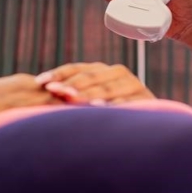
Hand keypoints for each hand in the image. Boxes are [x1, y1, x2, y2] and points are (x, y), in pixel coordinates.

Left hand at [36, 62, 155, 103]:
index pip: (77, 69)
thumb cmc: (113, 112)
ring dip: (90, 94)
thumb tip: (42, 89)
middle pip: (91, 77)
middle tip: (54, 92)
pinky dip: (114, 105)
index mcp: (103, 70)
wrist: (151, 124)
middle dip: (71, 85)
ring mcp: (133, 84)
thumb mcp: (94, 99)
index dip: (59, 74)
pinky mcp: (145, 98)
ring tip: (73, 100)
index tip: (40, 82)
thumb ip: (75, 95)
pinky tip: (101, 109)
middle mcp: (118, 73)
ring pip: (107, 88)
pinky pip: (127, 101)